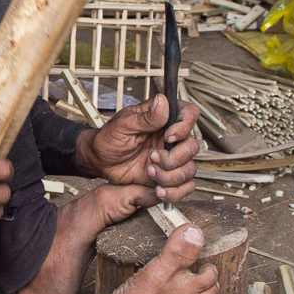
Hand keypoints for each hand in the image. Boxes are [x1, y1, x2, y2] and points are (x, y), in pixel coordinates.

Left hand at [74, 95, 200, 202]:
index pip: (190, 114)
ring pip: (190, 169)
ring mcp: (172, 158)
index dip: (185, 126)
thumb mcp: (124, 124)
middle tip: (152, 158)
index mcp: (163, 119)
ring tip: (149, 172)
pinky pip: (185, 187)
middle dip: (173, 158)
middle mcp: (172, 138)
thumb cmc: (109, 139)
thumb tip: (163, 100)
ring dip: (170, 175)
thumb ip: (146, 117)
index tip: (168, 136)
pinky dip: (174, 192)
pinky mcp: (169, 177)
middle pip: (192, 146)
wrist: (101, 162)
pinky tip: (157, 190)